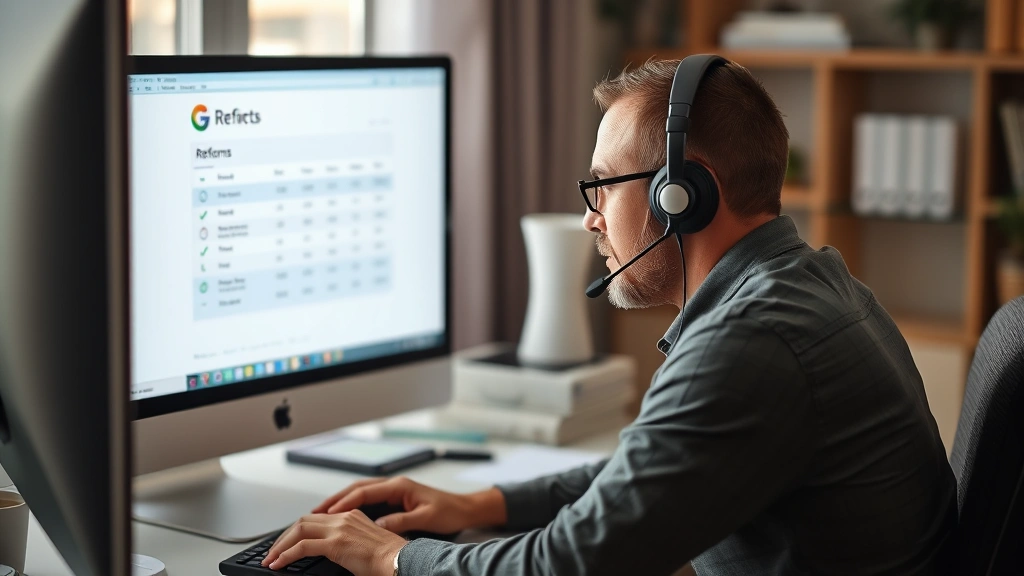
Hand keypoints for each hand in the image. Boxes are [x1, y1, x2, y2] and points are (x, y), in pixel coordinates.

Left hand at [262, 510, 404, 575]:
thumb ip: (348, 543)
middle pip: (303, 521)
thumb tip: (334, 553)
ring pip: (299, 531)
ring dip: (281, 546)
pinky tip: (279, 564)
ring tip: (271, 559)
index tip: (288, 543)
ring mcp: (339, 529)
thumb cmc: (389, 558)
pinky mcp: (336, 544)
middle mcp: (343, 518)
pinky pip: (302, 547)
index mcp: (351, 516)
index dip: (298, 531)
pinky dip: (286, 555)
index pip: (316, 518)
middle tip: (273, 552)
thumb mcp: (365, 544)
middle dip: (284, 537)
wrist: (400, 560)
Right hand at [313, 476, 506, 534]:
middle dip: (335, 499)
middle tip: (314, 512)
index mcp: (399, 486)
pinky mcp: (395, 498)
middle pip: (357, 489)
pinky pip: (369, 500)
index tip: (327, 512)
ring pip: (360, 493)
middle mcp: (394, 484)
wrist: (465, 509)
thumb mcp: (425, 519)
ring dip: (341, 502)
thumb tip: (378, 526)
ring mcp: (394, 490)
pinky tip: (343, 517)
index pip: (364, 492)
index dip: (343, 502)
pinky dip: (353, 507)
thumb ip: (401, 521)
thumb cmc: (449, 512)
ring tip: (322, 514)